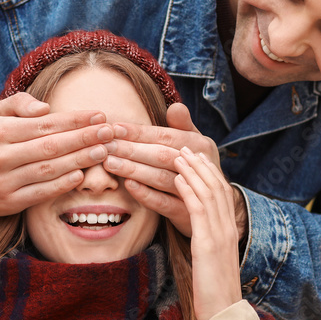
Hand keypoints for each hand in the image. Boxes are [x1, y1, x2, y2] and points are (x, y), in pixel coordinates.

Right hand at [0, 92, 113, 215]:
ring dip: (79, 160)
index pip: (44, 124)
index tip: (99, 116)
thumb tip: (46, 108)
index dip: (74, 120)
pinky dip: (62, 184)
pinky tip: (81, 174)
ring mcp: (3, 181)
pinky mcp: (8, 202)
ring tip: (103, 151)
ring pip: (48, 169)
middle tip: (110, 132)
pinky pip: (40, 193)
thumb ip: (19, 104)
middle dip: (84, 138)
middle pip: (50, 146)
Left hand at [105, 103, 245, 237]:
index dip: (139, 132)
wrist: (214, 202)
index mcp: (199, 145)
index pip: (165, 136)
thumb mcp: (194, 142)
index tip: (115, 128)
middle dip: (131, 150)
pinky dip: (145, 194)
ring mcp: (192, 191)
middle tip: (106, 146)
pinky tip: (128, 185)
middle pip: (161, 156)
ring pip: (161, 178)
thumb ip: (182, 125)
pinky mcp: (185, 213)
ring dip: (134, 170)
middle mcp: (197, 166)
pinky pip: (163, 203)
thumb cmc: (194, 165)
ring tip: (109, 163)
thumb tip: (176, 107)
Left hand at [172, 147, 242, 319]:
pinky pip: (198, 208)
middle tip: (185, 147)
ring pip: (208, 192)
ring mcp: (220, 234)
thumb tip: (200, 243)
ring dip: (192, 170)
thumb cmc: (214, 294)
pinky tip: (177, 178)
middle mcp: (228, 228)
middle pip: (216, 186)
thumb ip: (207, 248)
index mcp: (229, 232)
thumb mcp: (210, 265)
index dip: (209, 173)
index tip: (196, 157)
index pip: (222, 194)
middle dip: (200, 164)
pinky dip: (188, 189)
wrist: (224, 315)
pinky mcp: (209, 243)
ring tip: (177, 154)